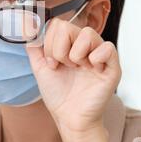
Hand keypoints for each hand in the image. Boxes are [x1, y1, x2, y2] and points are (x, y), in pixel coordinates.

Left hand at [25, 18, 120, 132]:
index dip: (49, 43)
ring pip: (88, 33)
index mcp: (69, 44)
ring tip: (77, 68)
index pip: (57, 24)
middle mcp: (84, 46)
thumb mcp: (40, 67)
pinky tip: (91, 69)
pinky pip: (108, 47)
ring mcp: (99, 54)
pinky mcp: (112, 66)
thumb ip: (34, 46)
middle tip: (64, 66)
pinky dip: (96, 57)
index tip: (51, 63)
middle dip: (58, 49)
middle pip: (68, 26)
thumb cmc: (58, 94)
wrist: (69, 116)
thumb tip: (28, 25)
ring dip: (75, 54)